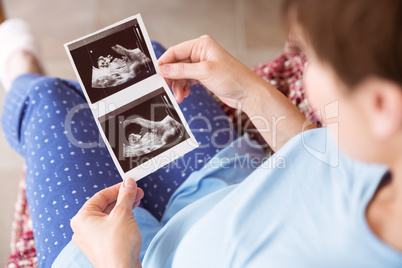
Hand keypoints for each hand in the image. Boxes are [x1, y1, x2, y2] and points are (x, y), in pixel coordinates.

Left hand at [71, 178, 143, 267]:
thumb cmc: (118, 246)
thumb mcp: (123, 214)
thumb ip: (126, 195)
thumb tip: (128, 183)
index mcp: (82, 218)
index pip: (100, 196)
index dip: (117, 188)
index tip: (130, 183)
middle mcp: (83, 228)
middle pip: (105, 206)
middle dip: (122, 197)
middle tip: (137, 191)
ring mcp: (92, 239)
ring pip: (109, 216)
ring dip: (124, 207)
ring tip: (137, 200)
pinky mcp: (102, 246)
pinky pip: (111, 227)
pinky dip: (121, 219)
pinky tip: (132, 215)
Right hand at [159, 36, 314, 150]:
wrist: (248, 93)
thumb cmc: (233, 78)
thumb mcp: (204, 72)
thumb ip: (181, 70)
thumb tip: (163, 69)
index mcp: (202, 44)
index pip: (176, 51)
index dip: (165, 63)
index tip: (156, 74)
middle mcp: (201, 53)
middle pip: (177, 64)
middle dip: (172, 77)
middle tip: (166, 88)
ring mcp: (202, 65)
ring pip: (182, 74)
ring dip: (178, 86)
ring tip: (179, 97)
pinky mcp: (204, 76)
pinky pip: (188, 81)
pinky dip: (184, 88)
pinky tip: (184, 95)